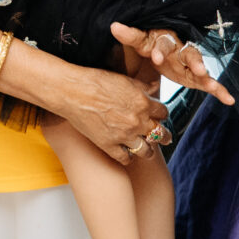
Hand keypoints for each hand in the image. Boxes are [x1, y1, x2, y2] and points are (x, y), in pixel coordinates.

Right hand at [42, 60, 167, 164]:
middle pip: (161, 134)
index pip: (164, 113)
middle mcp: (137, 121)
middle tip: (165, 139)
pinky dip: (128, 157)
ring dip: (148, 151)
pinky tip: (127, 155)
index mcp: (143, 102)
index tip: (159, 117)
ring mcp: (124, 135)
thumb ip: (142, 86)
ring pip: (146, 151)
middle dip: (165, 137)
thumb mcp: (124, 79)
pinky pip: (126, 158)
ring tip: (147, 151)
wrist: (72, 92)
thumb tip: (154, 87)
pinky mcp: (109, 145)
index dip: (162, 114)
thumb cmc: (95, 81)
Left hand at [111, 22, 229, 103]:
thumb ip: (130, 35)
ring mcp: (190, 63)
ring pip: (201, 68)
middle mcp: (181, 50)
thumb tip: (113, 25)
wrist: (159, 47)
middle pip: (190, 54)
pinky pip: (209, 83)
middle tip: (198, 69)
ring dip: (207, 76)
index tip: (155, 58)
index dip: (161, 51)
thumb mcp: (139, 41)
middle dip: (194, 61)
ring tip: (213, 85)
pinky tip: (230, 100)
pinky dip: (220, 91)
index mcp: (166, 40)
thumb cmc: (149, 42)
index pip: (164, 44)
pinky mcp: (195, 76)